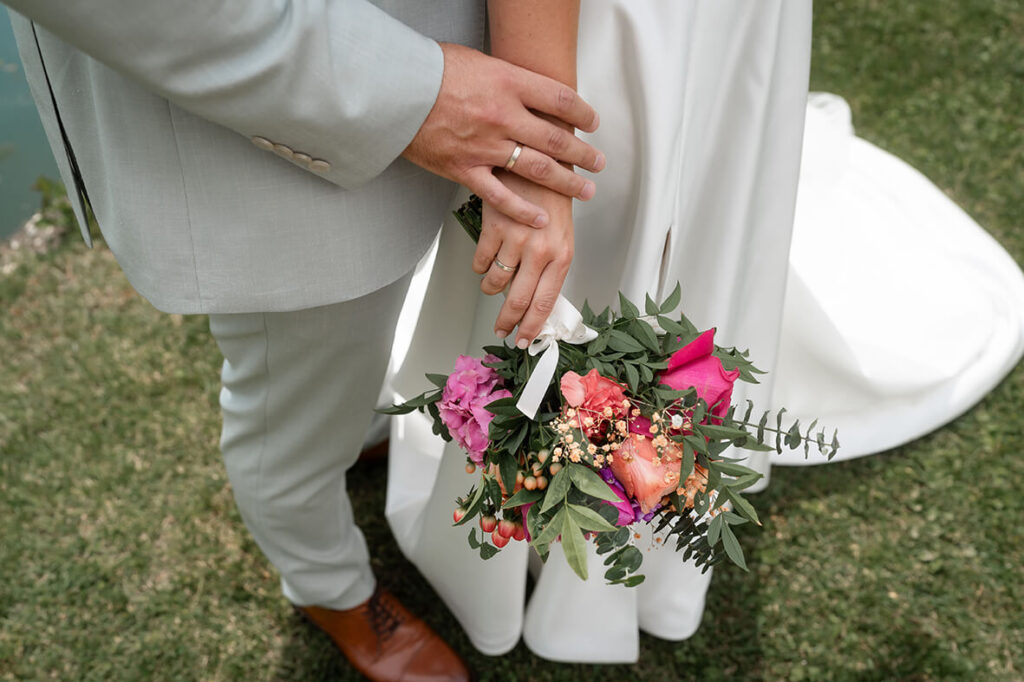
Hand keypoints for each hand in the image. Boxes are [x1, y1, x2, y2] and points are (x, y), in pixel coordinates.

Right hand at [402, 43, 602, 227]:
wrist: (393, 91)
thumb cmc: (429, 71)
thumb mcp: (477, 61)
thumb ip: (505, 79)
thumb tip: (525, 90)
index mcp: (508, 83)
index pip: (560, 98)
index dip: (582, 112)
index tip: (591, 121)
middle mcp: (502, 115)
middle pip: (556, 138)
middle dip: (583, 153)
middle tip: (599, 162)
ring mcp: (485, 146)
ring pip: (537, 169)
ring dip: (566, 182)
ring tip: (586, 190)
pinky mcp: (465, 169)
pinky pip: (500, 197)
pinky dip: (523, 211)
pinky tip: (541, 219)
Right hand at [472, 172, 573, 345]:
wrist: (539, 161)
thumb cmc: (552, 196)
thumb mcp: (562, 236)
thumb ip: (550, 268)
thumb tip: (535, 300)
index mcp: (562, 255)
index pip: (545, 303)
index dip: (532, 327)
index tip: (523, 339)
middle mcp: (540, 250)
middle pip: (517, 300)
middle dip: (507, 321)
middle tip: (501, 329)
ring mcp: (516, 239)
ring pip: (495, 282)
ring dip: (491, 288)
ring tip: (494, 283)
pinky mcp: (494, 226)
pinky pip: (480, 261)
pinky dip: (480, 267)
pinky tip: (485, 261)